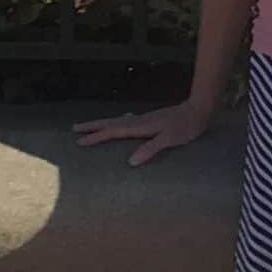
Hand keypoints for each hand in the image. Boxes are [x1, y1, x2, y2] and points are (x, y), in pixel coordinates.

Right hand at [74, 99, 213, 166]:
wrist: (198, 110)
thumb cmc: (186, 126)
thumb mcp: (169, 139)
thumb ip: (151, 148)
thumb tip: (130, 161)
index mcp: (140, 126)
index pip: (113, 132)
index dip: (96, 137)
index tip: (79, 141)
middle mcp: (139, 121)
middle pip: (110, 123)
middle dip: (92, 126)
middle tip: (74, 128)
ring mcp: (144, 120)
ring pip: (117, 122)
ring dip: (102, 124)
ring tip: (89, 127)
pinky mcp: (149, 121)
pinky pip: (126, 122)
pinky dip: (115, 124)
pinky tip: (117, 126)